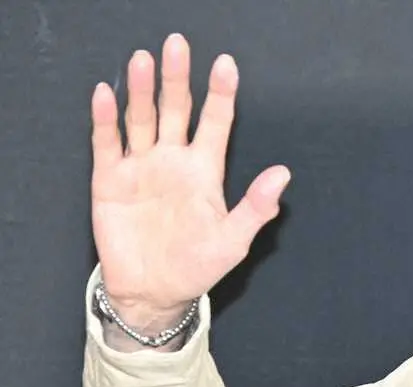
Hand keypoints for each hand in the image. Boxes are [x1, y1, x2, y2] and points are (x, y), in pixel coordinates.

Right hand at [90, 33, 289, 325]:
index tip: (226, 65)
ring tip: (143, 60)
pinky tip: (106, 95)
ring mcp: (142, 167)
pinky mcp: (110, 179)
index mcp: (205, 171)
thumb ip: (256, 206)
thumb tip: (283, 174)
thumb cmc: (197, 266)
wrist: (155, 293)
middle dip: (177, 78)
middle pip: (176, 109)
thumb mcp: (233, 240)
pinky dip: (106, 120)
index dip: (220, 95)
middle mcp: (173, 161)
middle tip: (177, 44)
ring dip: (141, 90)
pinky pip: (107, 143)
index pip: (215, 123)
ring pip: (142, 118)